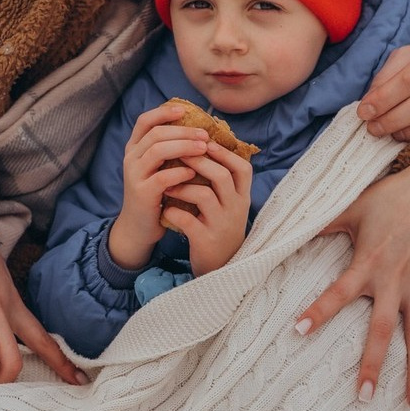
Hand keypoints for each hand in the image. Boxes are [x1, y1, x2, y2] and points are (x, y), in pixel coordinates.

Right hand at [108, 104, 209, 269]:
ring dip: (183, 147)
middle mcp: (131, 158)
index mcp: (134, 148)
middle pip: (155, 134)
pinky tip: (194, 173)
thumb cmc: (155, 194)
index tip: (184, 110)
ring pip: (157, 151)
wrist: (139, 227)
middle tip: (205, 134)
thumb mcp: (157, 168)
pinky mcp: (142, 194)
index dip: (163, 112)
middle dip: (182, 131)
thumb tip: (196, 128)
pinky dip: (180, 172)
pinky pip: (162, 177)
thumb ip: (168, 149)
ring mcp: (134, 175)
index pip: (144, 121)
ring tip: (204, 148)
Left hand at [158, 142, 252, 275]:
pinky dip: (174, 211)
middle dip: (197, 160)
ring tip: (167, 184)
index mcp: (242, 197)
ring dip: (182, 185)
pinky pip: (188, 220)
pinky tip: (167, 209)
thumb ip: (221, 181)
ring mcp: (222, 225)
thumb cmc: (219, 227)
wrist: (220, 269)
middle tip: (177, 153)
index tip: (204, 141)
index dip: (224, 152)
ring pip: (204, 195)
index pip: (242, 168)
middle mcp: (236, 209)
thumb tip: (204, 146)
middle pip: (221, 175)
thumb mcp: (227, 204)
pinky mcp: (206, 241)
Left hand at [295, 154, 409, 406]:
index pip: (338, 292)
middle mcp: (396, 282)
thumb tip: (289, 227)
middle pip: (383, 330)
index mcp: (369, 263)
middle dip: (372, 364)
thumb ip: (324, 223)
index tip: (298, 331)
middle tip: (362, 397)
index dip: (318, 311)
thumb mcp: (353, 205)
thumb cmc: (392, 197)